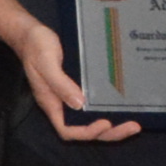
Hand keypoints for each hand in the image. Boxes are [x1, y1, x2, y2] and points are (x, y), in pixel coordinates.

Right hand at [14, 23, 141, 142]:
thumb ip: (61, 84)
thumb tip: (79, 104)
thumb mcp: (46, 63)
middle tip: (132, 126)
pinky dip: (108, 108)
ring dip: (112, 125)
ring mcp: (70, 96)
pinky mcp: (78, 86)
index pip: (67, 130)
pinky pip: (94, 104)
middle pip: (85, 129)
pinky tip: (123, 105)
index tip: (105, 123)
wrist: (32, 33)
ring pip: (91, 119)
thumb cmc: (35, 47)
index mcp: (51, 103)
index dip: (87, 132)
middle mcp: (62, 104)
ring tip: (133, 123)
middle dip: (109, 132)